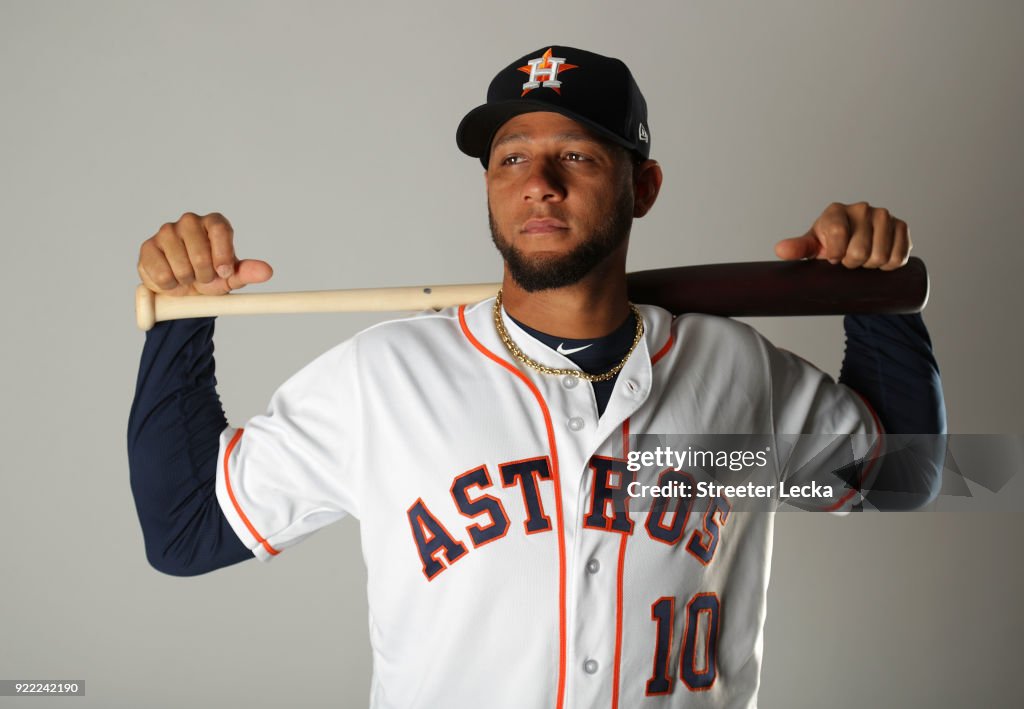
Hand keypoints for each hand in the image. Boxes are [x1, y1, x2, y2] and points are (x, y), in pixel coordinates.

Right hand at [137, 212, 272, 295]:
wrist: (183, 288)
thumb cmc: (210, 276)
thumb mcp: (231, 277)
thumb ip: (248, 272)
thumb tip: (267, 271)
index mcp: (214, 224)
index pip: (219, 229)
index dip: (222, 254)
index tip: (224, 273)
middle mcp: (190, 222)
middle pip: (198, 249)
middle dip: (204, 273)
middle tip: (203, 279)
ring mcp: (167, 232)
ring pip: (179, 263)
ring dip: (187, 280)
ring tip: (188, 278)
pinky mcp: (148, 247)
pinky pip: (161, 272)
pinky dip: (170, 284)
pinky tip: (173, 280)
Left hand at [774, 201, 910, 269]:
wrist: (853, 242)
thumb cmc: (829, 244)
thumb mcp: (812, 246)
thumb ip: (797, 248)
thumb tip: (780, 250)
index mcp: (836, 211)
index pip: (838, 237)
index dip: (837, 255)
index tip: (833, 259)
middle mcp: (861, 209)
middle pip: (860, 252)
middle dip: (853, 264)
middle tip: (848, 261)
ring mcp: (884, 216)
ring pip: (880, 256)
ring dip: (871, 266)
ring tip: (863, 259)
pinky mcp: (901, 226)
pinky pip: (899, 256)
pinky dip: (890, 265)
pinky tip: (880, 260)